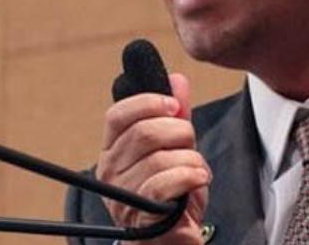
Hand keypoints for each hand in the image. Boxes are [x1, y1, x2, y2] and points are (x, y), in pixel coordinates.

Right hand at [96, 73, 210, 244]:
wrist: (173, 236)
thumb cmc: (173, 193)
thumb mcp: (177, 147)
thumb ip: (176, 114)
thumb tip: (177, 79)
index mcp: (114, 150)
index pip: (117, 115)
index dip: (147, 102)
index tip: (174, 105)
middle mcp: (111, 171)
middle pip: (145, 132)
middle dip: (180, 133)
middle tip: (190, 146)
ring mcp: (123, 193)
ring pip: (161, 157)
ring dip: (190, 160)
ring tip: (195, 170)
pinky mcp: (142, 213)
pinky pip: (166, 182)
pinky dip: (191, 176)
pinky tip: (198, 180)